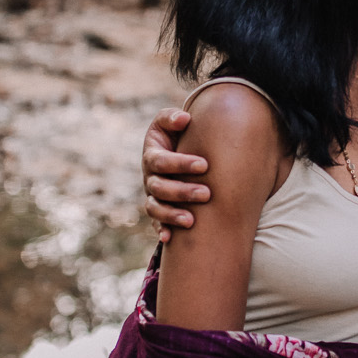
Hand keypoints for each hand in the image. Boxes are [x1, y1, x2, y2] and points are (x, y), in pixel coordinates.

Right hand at [141, 108, 210, 233]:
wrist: (176, 148)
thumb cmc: (176, 134)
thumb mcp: (171, 121)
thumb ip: (173, 118)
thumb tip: (185, 119)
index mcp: (152, 155)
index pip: (161, 161)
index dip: (181, 164)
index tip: (204, 165)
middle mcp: (150, 177)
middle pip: (159, 188)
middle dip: (182, 192)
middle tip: (207, 194)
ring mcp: (153, 195)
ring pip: (155, 208)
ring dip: (171, 215)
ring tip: (191, 221)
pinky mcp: (158, 210)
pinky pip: (155, 223)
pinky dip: (161, 230)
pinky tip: (169, 239)